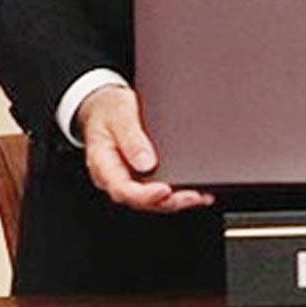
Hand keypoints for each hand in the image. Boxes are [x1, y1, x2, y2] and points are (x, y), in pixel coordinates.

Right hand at [75, 84, 213, 212]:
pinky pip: (158, 189)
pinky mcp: (142, 175)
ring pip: (151, 199)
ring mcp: (129, 178)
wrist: (105, 105)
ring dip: (176, 201)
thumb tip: (146, 163)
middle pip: (141, 200)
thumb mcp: (119, 115)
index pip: (122, 189)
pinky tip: (197, 191)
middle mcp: (116, 177)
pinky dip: (177, 192)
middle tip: (193, 196)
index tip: (165, 190)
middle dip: (168, 201)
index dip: (144, 194)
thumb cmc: (109, 109)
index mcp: (103, 165)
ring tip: (201, 196)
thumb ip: (130, 138)